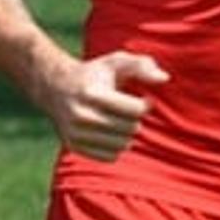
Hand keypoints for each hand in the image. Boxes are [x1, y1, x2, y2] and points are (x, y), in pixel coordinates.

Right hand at [39, 51, 166, 161]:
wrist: (54, 86)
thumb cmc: (94, 74)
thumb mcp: (116, 62)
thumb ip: (142, 65)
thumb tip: (165, 79)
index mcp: (93, 94)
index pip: (135, 110)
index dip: (144, 104)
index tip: (140, 99)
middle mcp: (81, 115)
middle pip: (130, 129)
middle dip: (135, 120)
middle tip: (128, 111)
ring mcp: (75, 132)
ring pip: (122, 145)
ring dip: (126, 135)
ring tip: (119, 121)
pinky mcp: (72, 145)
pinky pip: (110, 157)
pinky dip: (115, 147)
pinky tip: (109, 132)